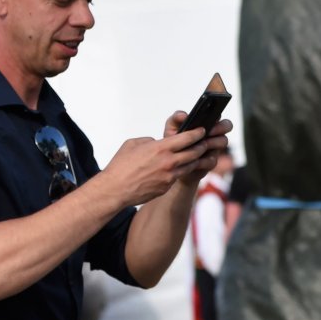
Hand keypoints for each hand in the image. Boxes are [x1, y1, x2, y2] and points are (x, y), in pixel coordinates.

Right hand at [98, 129, 214, 206]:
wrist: (116, 189)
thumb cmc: (120, 165)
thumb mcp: (132, 144)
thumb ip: (149, 141)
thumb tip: (158, 142)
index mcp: (160, 148)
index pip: (186, 138)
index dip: (197, 133)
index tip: (202, 130)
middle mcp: (169, 162)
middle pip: (194, 152)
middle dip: (201, 146)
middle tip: (205, 142)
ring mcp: (170, 176)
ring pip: (190, 166)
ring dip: (195, 159)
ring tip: (198, 154)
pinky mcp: (167, 187)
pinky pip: (178, 176)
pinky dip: (182, 170)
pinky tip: (182, 167)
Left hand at [161, 114, 234, 187]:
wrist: (173, 162)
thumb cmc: (174, 141)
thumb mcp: (172, 127)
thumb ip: (177, 118)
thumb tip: (184, 116)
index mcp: (206, 123)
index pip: (218, 115)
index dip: (217, 116)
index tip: (210, 119)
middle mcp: (214, 134)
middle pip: (227, 126)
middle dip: (220, 128)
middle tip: (209, 131)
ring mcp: (214, 147)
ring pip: (223, 141)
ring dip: (213, 142)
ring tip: (202, 143)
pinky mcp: (211, 162)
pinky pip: (213, 159)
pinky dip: (203, 159)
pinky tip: (194, 159)